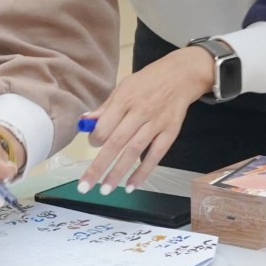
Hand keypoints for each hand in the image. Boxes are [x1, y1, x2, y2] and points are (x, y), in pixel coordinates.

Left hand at [80, 46, 214, 193]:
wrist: (181, 75)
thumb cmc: (147, 82)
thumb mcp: (124, 87)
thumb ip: (105, 108)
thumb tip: (84, 122)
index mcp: (124, 99)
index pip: (105, 124)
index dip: (95, 139)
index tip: (92, 145)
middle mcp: (140, 112)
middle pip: (116, 142)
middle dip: (99, 165)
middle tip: (86, 185)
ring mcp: (156, 123)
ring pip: (134, 151)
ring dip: (119, 172)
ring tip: (106, 189)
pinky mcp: (170, 132)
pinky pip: (155, 155)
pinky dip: (143, 171)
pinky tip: (131, 186)